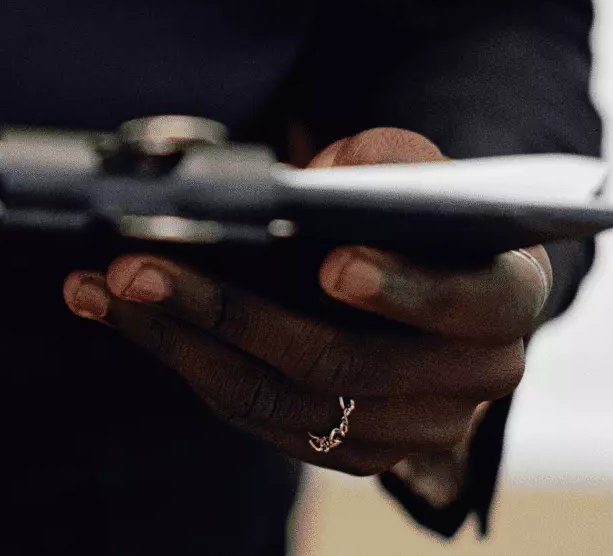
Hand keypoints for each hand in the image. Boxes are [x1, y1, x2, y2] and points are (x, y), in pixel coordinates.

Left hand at [62, 128, 551, 478]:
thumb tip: (305, 189)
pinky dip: (180, 362)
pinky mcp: (350, 449)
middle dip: (225, 310)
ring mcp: (412, 426)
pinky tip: (119, 314)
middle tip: (137, 266)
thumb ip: (378, 166)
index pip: (467, 303)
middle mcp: (474, 377)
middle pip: (339, 360)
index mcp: (508, 298)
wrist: (426, 265)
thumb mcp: (410, 163)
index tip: (331, 264)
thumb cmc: (414, 204)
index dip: (402, 288)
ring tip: (103, 286)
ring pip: (279, 399)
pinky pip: (254, 417)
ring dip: (176, 340)